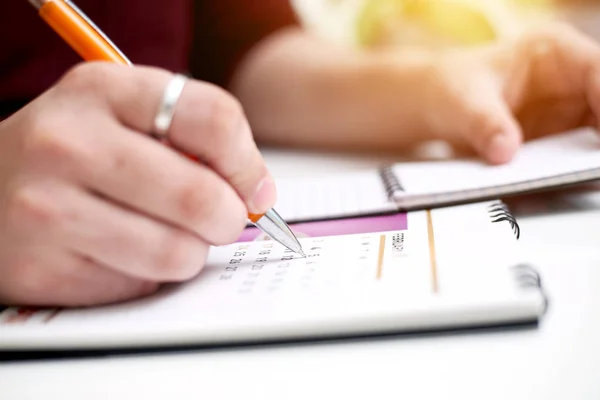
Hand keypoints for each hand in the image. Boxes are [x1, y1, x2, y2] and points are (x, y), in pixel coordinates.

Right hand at [0, 63, 275, 306]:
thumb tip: (257, 193)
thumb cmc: (76, 151)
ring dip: (190, 251)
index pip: (213, 119)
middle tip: (220, 219)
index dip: (248, 163)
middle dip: (228, 219)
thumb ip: (194, 137)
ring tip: (167, 234)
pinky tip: (121, 251)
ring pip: (176, 253)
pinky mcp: (45, 268)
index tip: (253, 188)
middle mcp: (69, 143)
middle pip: (200, 195)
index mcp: (103, 90)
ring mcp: (49, 208)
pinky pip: (140, 285)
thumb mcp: (125, 114)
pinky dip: (149, 275)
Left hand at [421, 22, 599, 163]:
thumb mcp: (462, 102)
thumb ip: (484, 124)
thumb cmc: (451, 87)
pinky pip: (576, 160)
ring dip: (588, 162)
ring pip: (596, 139)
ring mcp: (569, 112)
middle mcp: (571, 81)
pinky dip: (572, 175)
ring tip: (578, 180)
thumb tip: (505, 152)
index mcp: (555, 51)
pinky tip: (565, 186)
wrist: (434, 106)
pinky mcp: (559, 141)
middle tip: (589, 168)